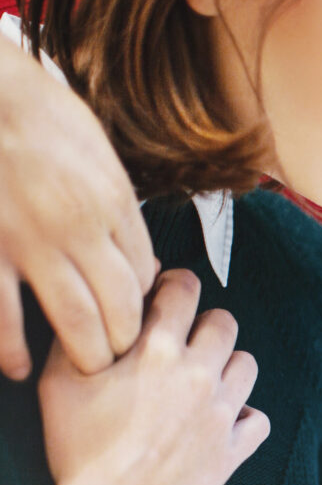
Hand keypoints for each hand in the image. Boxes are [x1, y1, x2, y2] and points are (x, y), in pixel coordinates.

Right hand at [0, 34, 156, 379]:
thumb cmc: (40, 115)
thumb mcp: (97, 152)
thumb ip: (116, 203)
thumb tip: (132, 245)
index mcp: (112, 202)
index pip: (144, 272)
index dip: (145, 300)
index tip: (140, 314)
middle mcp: (79, 228)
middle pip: (121, 305)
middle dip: (127, 341)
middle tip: (124, 358)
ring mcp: (30, 243)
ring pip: (75, 319)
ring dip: (87, 353)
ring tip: (90, 369)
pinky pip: (3, 315)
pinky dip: (12, 349)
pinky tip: (20, 368)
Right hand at [38, 269, 268, 484]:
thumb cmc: (79, 452)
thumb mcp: (59, 386)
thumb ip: (79, 339)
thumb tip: (98, 309)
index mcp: (156, 351)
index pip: (184, 289)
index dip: (176, 287)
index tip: (168, 298)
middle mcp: (198, 374)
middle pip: (224, 322)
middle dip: (205, 325)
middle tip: (186, 343)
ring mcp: (221, 412)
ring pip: (247, 365)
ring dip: (227, 367)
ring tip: (204, 382)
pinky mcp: (234, 449)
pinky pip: (258, 420)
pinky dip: (245, 419)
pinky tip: (223, 423)